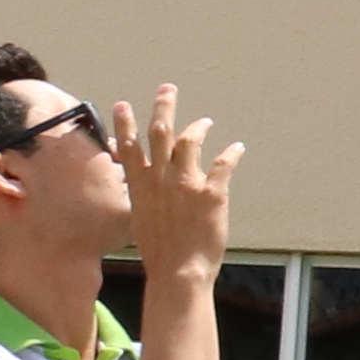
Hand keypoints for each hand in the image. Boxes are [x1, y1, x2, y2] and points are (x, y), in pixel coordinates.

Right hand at [113, 86, 239, 272]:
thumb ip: (144, 197)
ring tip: (206, 121)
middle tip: (168, 88)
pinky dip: (232, 152)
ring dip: (199, 127)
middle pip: (160, 133)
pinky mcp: (211, 193)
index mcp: (141, 186)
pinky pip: (224, 163)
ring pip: (191, 141)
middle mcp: (161, 180)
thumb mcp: (141, 219)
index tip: (121, 104)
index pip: (129, 147)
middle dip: (163, 107)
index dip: (125, 124)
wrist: (178, 271)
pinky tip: (237, 147)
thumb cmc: (160, 251)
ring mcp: (186, 184)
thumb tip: (144, 188)